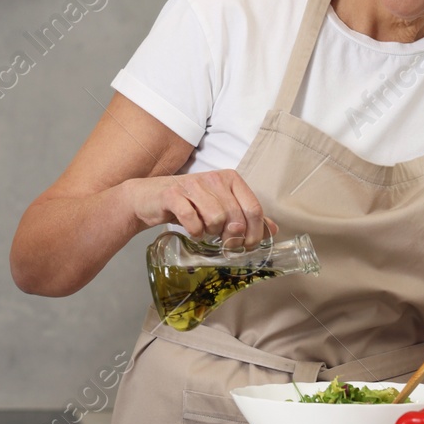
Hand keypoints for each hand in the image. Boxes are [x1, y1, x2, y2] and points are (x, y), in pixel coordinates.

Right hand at [125, 169, 274, 247]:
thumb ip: (247, 216)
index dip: (254, 233)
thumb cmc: (190, 203)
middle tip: (223, 242)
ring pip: (216, 219)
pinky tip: (192, 230)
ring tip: (205, 230)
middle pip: (235, 217)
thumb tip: (273, 229)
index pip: (253, 208)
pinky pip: (192, 220)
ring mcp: (192, 185)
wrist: (150, 198)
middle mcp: (214, 178)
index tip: (247, 246)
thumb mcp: (221, 207)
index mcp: (230, 179)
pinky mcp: (172, 195)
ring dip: (211, 232)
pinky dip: (194, 231)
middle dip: (231, 237)